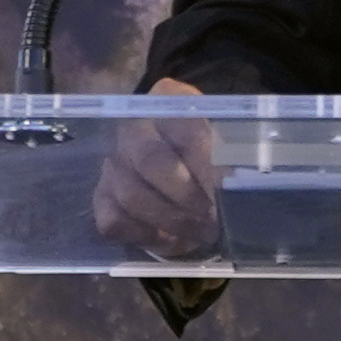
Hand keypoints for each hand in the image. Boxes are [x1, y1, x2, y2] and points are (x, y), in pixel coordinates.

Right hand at [95, 78, 222, 260]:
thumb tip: (239, 185)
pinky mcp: (101, 196)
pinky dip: (146, 236)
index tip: (226, 192)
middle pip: (152, 162)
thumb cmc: (215, 147)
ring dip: (172, 221)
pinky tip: (173, 240)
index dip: (208, 166)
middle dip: (187, 197)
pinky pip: (113, 222)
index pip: (188, 132)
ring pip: (132, 195)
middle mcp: (133, 128)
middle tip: (215, 219)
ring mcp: (112, 163)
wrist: (182, 159)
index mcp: (170, 100)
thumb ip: (236, 154)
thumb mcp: (231, 138)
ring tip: (203, 233)